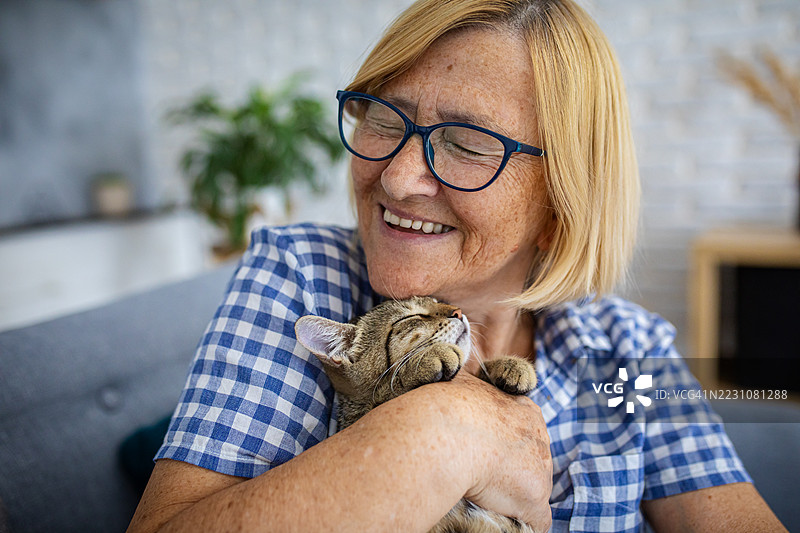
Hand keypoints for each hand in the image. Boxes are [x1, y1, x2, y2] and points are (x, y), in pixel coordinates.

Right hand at [425, 372, 552, 531]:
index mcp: (525, 410)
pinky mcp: (534, 500)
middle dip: (513, 470)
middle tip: (485, 477)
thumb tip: (449, 361)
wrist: (449, 431)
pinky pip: (535, 521)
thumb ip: (466, 382)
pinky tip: (500, 519)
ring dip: (514, 497)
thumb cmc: (449, 404)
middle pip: (533, 461)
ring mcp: (540, 471)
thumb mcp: (460, 383)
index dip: (506, 446)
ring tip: (485, 497)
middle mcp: (540, 438)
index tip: (488, 453)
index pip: (524, 433)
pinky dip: (520, 523)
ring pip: (533, 490)